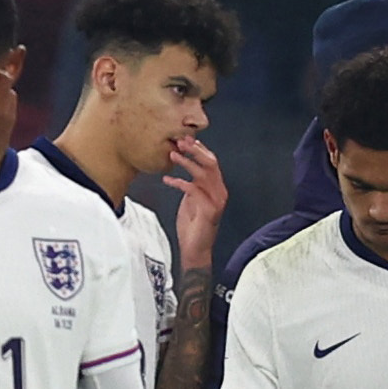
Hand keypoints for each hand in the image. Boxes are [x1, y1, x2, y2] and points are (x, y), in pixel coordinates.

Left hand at [163, 134, 228, 269]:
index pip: (211, 162)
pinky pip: (193, 189)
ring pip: (203, 173)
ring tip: (172, 154)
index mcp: (216, 188)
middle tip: (180, 141)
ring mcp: (216, 201)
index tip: (185, 139)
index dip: (199, 149)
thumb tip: (185, 166)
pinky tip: (167, 180)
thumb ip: (192, 184)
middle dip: (195, 150)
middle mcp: (219, 192)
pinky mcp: (209, 209)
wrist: (195, 249)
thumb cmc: (192, 226)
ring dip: (187, 162)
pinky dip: (179, 182)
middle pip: (211, 163)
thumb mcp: (191, 199)